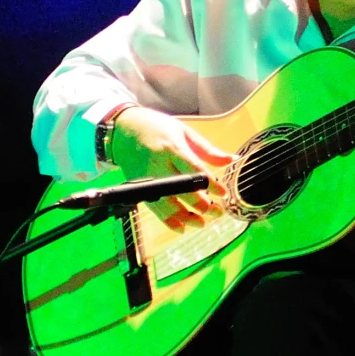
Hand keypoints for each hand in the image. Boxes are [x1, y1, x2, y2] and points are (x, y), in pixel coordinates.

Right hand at [106, 106, 231, 227]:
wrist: (123, 129)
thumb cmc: (157, 128)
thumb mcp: (184, 132)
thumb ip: (207, 150)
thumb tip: (231, 159)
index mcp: (172, 148)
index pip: (194, 170)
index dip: (210, 183)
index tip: (223, 193)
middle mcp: (159, 164)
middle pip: (181, 189)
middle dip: (201, 204)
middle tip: (217, 211)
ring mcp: (148, 178)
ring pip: (167, 203)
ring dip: (186, 217)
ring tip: (202, 223)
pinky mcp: (140, 187)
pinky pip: (155, 208)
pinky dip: (167, 221)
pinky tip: (181, 227)